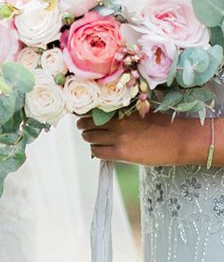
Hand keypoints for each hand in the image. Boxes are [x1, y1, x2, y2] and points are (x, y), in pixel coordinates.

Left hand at [77, 112, 209, 165]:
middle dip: (84, 125)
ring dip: (89, 138)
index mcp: (122, 109)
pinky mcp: (121, 152)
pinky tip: (101, 149)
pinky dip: (96, 150)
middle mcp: (118, 121)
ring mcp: (118, 137)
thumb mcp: (140, 112)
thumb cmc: (163, 126)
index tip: (82, 114)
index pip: (93, 109)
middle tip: (85, 127)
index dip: (85, 112)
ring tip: (94, 138)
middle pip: (86, 123)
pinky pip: (97, 152)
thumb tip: (101, 116)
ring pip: (89, 137)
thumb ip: (121, 113)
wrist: (179, 140)